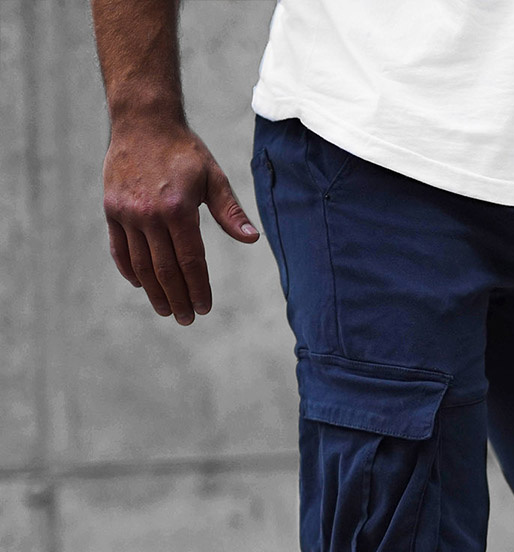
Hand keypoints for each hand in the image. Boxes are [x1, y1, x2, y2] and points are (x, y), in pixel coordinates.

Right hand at [102, 122, 258, 324]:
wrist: (142, 121)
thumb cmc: (184, 151)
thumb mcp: (213, 177)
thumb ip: (230, 211)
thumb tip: (252, 239)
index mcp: (178, 209)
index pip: (191, 261)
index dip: (198, 288)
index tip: (204, 307)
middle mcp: (150, 214)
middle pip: (165, 270)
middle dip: (178, 299)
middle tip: (187, 319)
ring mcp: (127, 213)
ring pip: (141, 265)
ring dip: (155, 292)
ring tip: (166, 310)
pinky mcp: (111, 210)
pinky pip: (120, 249)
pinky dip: (130, 270)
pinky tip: (142, 285)